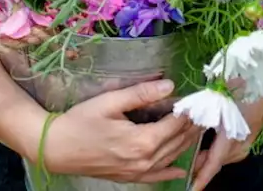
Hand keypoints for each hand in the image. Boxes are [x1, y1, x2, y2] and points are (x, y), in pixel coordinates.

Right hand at [37, 79, 204, 183]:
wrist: (56, 149)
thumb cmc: (80, 122)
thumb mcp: (110, 102)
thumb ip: (141, 93)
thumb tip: (170, 85)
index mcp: (142, 141)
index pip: (176, 123)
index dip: (190, 109)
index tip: (201, 96)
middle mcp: (145, 160)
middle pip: (178, 140)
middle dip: (193, 124)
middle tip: (205, 109)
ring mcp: (138, 173)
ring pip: (173, 157)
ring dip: (188, 142)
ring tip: (198, 126)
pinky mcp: (130, 178)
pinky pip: (159, 176)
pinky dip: (174, 170)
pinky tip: (183, 167)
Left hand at [188, 93, 262, 190]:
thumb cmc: (241, 88)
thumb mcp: (216, 99)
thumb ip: (199, 111)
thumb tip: (181, 117)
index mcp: (230, 138)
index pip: (213, 164)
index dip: (201, 178)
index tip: (192, 190)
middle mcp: (239, 146)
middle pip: (217, 162)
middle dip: (201, 167)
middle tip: (186, 169)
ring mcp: (246, 144)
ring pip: (223, 158)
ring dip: (209, 159)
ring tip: (194, 158)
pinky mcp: (248, 140)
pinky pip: (230, 151)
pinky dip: (217, 152)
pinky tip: (209, 147)